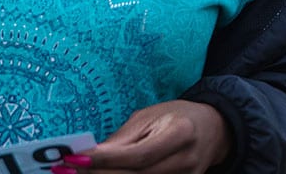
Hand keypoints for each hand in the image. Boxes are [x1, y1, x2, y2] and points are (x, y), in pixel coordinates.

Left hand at [62, 100, 232, 173]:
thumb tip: (93, 154)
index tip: (77, 159)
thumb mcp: (150, 116)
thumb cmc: (177, 116)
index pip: (137, 155)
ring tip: (83, 173)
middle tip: (71, 171)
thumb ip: (123, 139)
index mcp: (180, 133)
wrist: (214, 129)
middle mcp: (186, 161)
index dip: (106, 161)